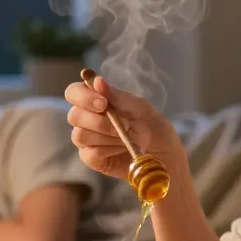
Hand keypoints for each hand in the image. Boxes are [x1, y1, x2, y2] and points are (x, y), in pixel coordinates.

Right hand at [64, 76, 185, 180]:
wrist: (167, 157)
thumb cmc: (154, 128)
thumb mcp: (142, 108)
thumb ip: (119, 97)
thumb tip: (97, 81)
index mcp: (96, 100)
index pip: (74, 92)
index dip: (83, 96)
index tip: (103, 103)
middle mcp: (87, 119)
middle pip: (73, 116)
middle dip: (99, 121)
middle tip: (125, 124)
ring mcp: (88, 140)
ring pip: (80, 135)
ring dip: (107, 136)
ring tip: (129, 137)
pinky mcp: (92, 159)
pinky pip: (90, 154)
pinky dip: (109, 150)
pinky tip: (123, 148)